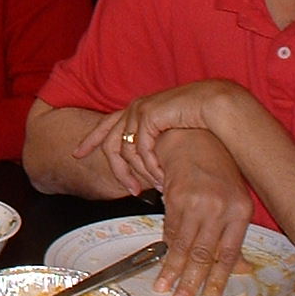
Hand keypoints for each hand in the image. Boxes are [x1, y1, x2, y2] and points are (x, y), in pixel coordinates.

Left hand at [73, 80, 251, 192]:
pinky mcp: (150, 115)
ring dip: (140, 172)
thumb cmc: (199, 121)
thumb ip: (154, 145)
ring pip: (127, 150)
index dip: (90, 140)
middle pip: (111, 143)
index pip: (105, 125)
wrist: (218, 105)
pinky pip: (142, 149)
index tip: (76, 154)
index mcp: (137, 109)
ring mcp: (140, 110)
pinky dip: (150, 166)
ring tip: (154, 186)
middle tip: (130, 190)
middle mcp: (134, 108)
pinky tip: (160, 176)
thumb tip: (145, 168)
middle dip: (118, 171)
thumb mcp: (169, 134)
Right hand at [147, 131, 255, 295]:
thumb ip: (233, 235)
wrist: (195, 138)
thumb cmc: (218, 168)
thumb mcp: (235, 200)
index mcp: (240, 211)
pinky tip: (162, 259)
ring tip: (164, 286)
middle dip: (190, 280)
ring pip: (182, 243)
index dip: (217, 277)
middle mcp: (220, 208)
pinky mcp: (176, 196)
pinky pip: (170, 227)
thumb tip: (240, 269)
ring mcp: (197, 202)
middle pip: (202, 253)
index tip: (209, 295)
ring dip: (172, 268)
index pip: (228, 253)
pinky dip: (166, 245)